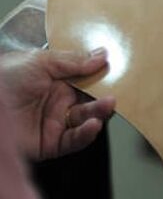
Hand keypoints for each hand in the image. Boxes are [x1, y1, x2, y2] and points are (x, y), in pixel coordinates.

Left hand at [0, 48, 114, 160]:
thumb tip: (102, 55)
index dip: (101, 75)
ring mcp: (55, 122)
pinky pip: (74, 140)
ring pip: (85, 119)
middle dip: (104, 96)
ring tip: (108, 105)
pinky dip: (86, 134)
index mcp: (56, 79)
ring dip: (99, 113)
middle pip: (90, 99)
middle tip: (115, 92)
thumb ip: (73, 61)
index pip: (86, 78)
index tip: (115, 70)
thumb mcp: (40, 61)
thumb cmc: (4, 79)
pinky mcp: (50, 143)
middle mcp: (58, 100)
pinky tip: (92, 125)